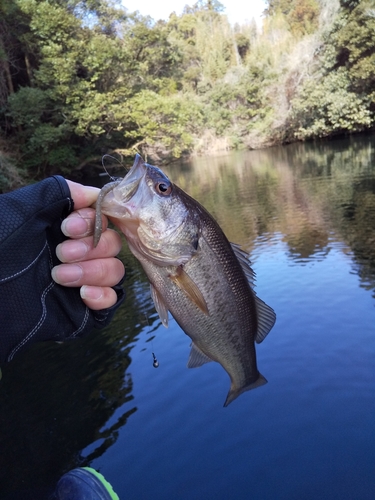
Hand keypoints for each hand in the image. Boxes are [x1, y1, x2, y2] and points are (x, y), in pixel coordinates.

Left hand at [51, 180, 124, 310]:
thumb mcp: (20, 211)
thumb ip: (57, 193)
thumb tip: (94, 193)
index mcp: (63, 229)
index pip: (102, 219)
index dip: (93, 221)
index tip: (67, 227)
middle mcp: (76, 253)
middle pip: (112, 245)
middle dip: (91, 247)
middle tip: (61, 253)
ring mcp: (81, 282)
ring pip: (114, 272)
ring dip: (93, 271)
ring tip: (59, 275)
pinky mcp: (81, 310)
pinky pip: (111, 301)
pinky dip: (104, 297)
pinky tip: (83, 295)